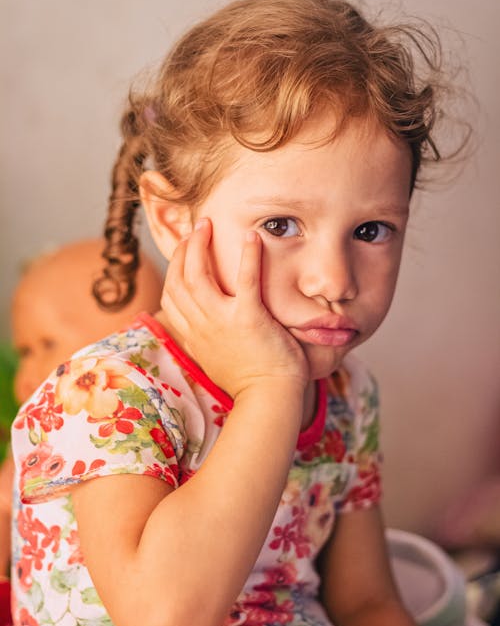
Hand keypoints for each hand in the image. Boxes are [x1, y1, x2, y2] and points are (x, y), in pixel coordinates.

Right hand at [161, 218, 307, 397]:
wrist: (268, 399)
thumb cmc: (249, 383)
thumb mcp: (214, 361)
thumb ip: (205, 340)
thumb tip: (201, 329)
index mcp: (193, 336)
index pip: (170, 297)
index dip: (173, 269)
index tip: (183, 253)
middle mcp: (201, 326)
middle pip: (179, 280)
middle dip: (183, 249)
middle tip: (195, 229)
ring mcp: (222, 322)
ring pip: (198, 275)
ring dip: (200, 245)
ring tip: (207, 225)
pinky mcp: (249, 318)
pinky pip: (245, 280)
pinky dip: (248, 256)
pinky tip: (252, 236)